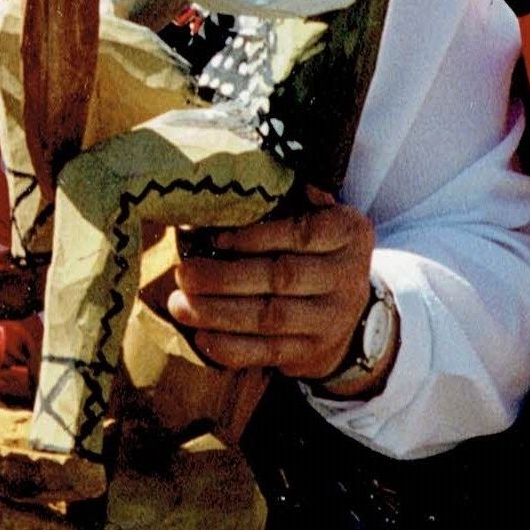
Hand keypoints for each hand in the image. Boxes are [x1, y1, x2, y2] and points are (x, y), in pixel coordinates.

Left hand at [165, 189, 376, 380]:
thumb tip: (243, 178)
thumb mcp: (314, 215)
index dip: (256, 236)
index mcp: (348, 234)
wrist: (348, 310)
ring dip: (219, 313)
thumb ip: (287, 199)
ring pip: (272, 318)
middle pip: (282, 277)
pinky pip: (270, 352)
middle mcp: (347, 277)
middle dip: (225, 278)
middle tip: (183, 274)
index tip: (214, 238)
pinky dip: (233, 348)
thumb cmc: (312, 249)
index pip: (303, 233)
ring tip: (180, 305)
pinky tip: (202, 337)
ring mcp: (333, 319)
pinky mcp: (313, 351)